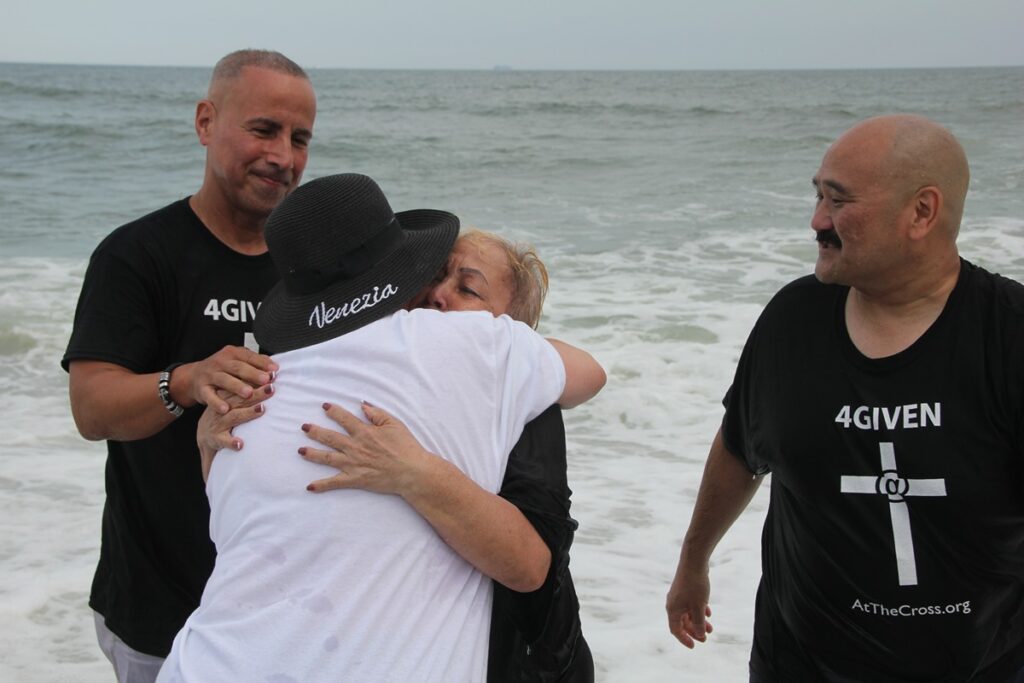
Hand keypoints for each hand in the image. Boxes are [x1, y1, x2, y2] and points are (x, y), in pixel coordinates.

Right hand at [179, 346, 277, 413]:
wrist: (194, 376)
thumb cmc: (222, 370)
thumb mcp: (237, 362)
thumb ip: (254, 362)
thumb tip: (274, 366)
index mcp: (231, 354)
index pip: (248, 356)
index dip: (262, 362)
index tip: (275, 370)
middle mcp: (220, 363)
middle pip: (237, 367)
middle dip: (252, 374)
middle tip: (266, 380)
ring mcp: (210, 375)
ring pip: (223, 380)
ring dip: (236, 386)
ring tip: (249, 394)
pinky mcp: (202, 389)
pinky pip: (208, 396)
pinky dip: (216, 403)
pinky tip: (225, 409)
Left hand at [197, 384, 273, 481]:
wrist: (203, 422)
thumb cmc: (212, 443)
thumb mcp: (210, 457)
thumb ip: (211, 471)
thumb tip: (210, 493)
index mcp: (214, 438)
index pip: (221, 441)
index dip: (229, 443)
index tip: (240, 445)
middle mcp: (218, 421)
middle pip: (232, 417)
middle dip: (247, 413)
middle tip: (262, 409)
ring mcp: (224, 405)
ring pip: (238, 399)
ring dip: (255, 394)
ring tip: (271, 389)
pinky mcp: (227, 394)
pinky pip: (240, 387)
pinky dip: (253, 383)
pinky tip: (268, 378)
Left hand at [299, 402, 433, 494]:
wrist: (412, 471)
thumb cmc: (406, 446)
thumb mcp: (394, 424)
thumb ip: (376, 414)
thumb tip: (362, 405)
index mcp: (364, 432)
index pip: (344, 419)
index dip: (333, 411)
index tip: (325, 406)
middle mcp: (355, 446)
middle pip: (330, 437)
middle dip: (315, 431)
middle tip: (304, 427)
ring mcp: (353, 463)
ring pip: (328, 457)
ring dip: (313, 454)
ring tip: (300, 451)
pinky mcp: (355, 479)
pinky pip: (335, 482)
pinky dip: (321, 485)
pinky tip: (309, 486)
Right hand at [666, 564, 713, 647]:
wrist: (694, 563)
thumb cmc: (694, 586)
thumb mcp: (698, 607)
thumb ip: (698, 623)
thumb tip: (700, 635)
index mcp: (672, 609)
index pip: (675, 629)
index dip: (684, 639)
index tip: (694, 646)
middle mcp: (673, 604)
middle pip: (682, 623)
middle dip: (694, 631)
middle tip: (705, 638)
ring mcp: (679, 596)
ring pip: (688, 613)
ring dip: (699, 621)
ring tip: (711, 627)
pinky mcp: (685, 590)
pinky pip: (691, 604)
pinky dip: (699, 610)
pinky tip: (708, 612)